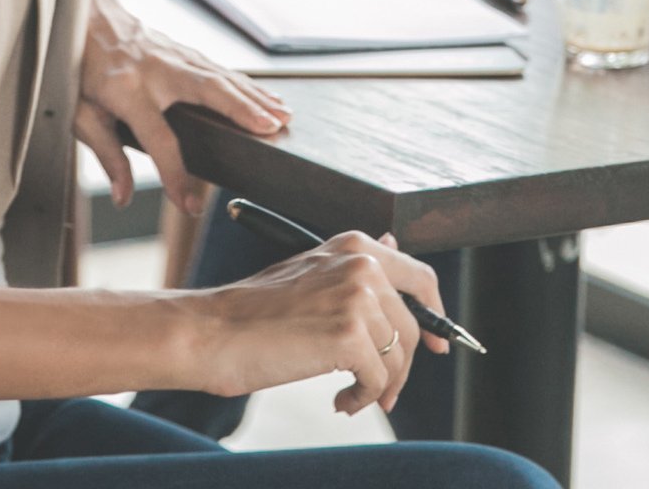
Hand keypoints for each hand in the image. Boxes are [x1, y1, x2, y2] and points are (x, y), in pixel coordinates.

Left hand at [77, 0, 287, 215]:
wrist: (82, 14)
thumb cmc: (78, 66)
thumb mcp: (80, 115)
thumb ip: (107, 155)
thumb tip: (123, 195)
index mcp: (126, 91)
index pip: (158, 140)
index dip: (174, 176)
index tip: (189, 206)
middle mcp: (155, 69)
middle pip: (208, 92)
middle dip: (243, 112)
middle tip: (274, 131)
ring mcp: (171, 55)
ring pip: (221, 76)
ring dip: (254, 96)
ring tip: (282, 116)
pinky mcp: (181, 50)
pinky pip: (219, 68)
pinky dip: (246, 83)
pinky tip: (265, 95)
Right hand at [180, 231, 443, 415]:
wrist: (212, 332)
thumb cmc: (253, 312)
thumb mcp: (311, 274)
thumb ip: (356, 266)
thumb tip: (397, 244)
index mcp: (354, 245)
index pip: (420, 277)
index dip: (434, 316)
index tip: (436, 346)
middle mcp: (362, 263)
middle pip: (412, 325)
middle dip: (402, 366)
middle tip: (382, 391)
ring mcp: (358, 297)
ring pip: (398, 356)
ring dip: (380, 387)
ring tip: (352, 398)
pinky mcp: (350, 335)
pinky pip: (378, 380)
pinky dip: (363, 399)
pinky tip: (340, 403)